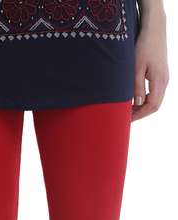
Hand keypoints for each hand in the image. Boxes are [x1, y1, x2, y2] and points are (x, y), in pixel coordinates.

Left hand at [132, 7, 168, 121]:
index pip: (152, 106)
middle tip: (125, 117)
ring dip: (142, 107)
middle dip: (140, 113)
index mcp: (160, 81)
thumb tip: (137, 104)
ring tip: (128, 109)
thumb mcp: (137, 67)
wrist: (154, 29)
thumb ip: (137, 86)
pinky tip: (134, 99)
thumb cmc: (144, 46)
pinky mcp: (160, 74)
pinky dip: (145, 99)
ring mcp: (163, 77)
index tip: (127, 119)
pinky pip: (154, 92)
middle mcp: (164, 81)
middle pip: (154, 105)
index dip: (139, 115)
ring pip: (155, 99)